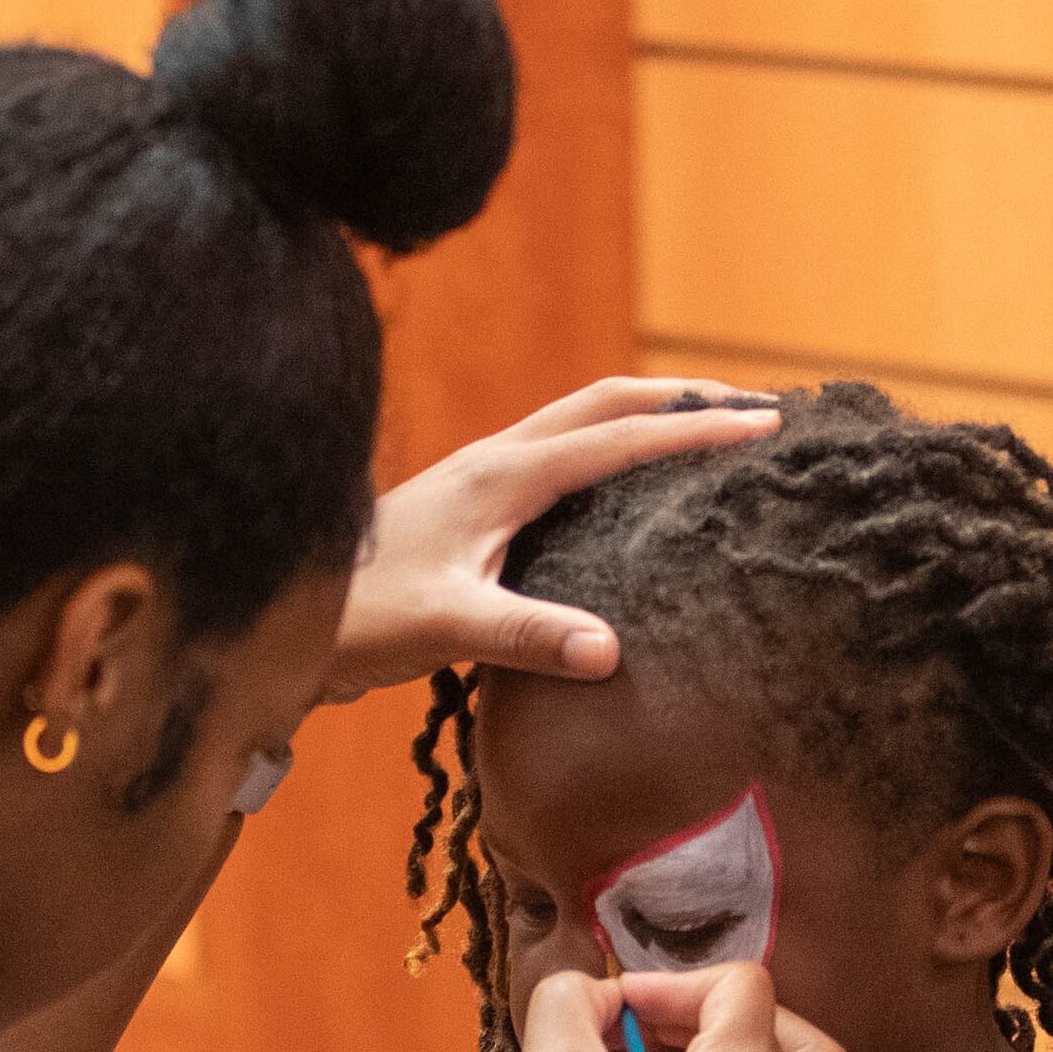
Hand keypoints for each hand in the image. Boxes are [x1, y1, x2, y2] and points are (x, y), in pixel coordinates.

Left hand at [326, 378, 780, 701]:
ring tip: (710, 431)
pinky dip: (613, 453)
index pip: (619, 438)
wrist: (286, 613)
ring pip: (583, 424)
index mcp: (501, 475)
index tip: (766, 425)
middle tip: (756, 407)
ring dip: (648, 418)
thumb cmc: (360, 619)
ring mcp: (484, 478)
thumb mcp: (448, 629)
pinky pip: (563, 458)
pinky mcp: (475, 506)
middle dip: (684, 400)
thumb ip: (528, 636)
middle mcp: (496, 461)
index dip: (696, 433)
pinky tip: (633, 488)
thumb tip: (610, 651)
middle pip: (607, 403)